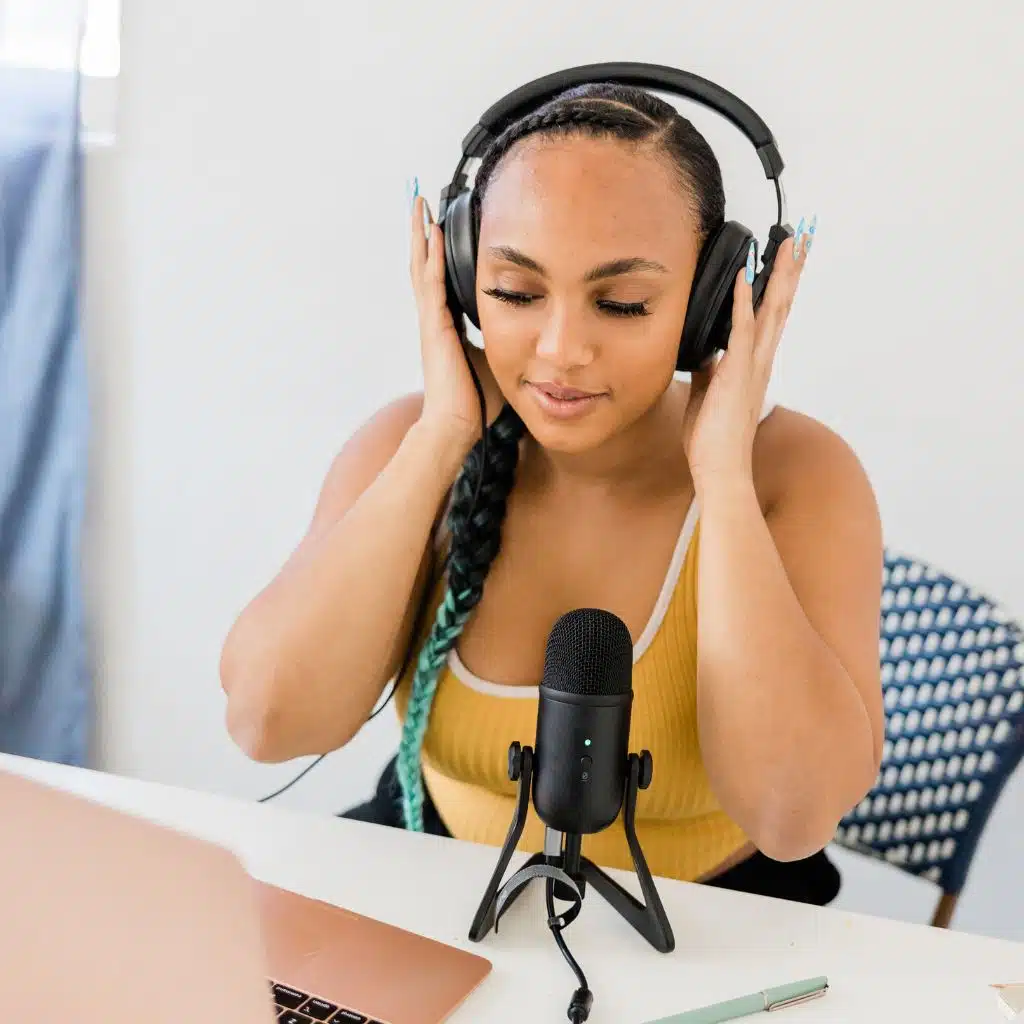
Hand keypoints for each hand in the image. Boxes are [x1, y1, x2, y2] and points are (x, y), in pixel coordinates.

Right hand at [409, 187, 485, 449]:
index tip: (439, 226)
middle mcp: (436, 320)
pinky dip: (430, 256)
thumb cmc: (478, 404)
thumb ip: (510, 345)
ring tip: (419, 202)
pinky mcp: (435, 327)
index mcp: (448, 327)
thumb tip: (537, 341)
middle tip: (421, 199)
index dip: (439, 252)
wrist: (458, 427)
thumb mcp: (500, 363)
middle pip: (425, 266)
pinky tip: (431, 232)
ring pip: (423, 267)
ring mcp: (432, 322)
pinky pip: (431, 283)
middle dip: (423, 233)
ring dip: (420, 234)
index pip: (441, 279)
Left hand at [681, 216, 815, 492]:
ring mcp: (751, 366)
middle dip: (791, 270)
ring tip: (789, 243)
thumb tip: (705, 352)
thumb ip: (710, 370)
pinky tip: (746, 277)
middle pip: (781, 305)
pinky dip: (745, 302)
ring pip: (772, 310)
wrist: (720, 469)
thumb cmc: (713, 440)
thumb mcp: (707, 394)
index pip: (771, 316)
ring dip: (779, 275)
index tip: (787, 258)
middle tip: (803, 237)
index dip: (780, 286)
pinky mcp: (735, 373)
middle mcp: (759, 361)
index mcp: (754, 365)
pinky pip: (741, 330)